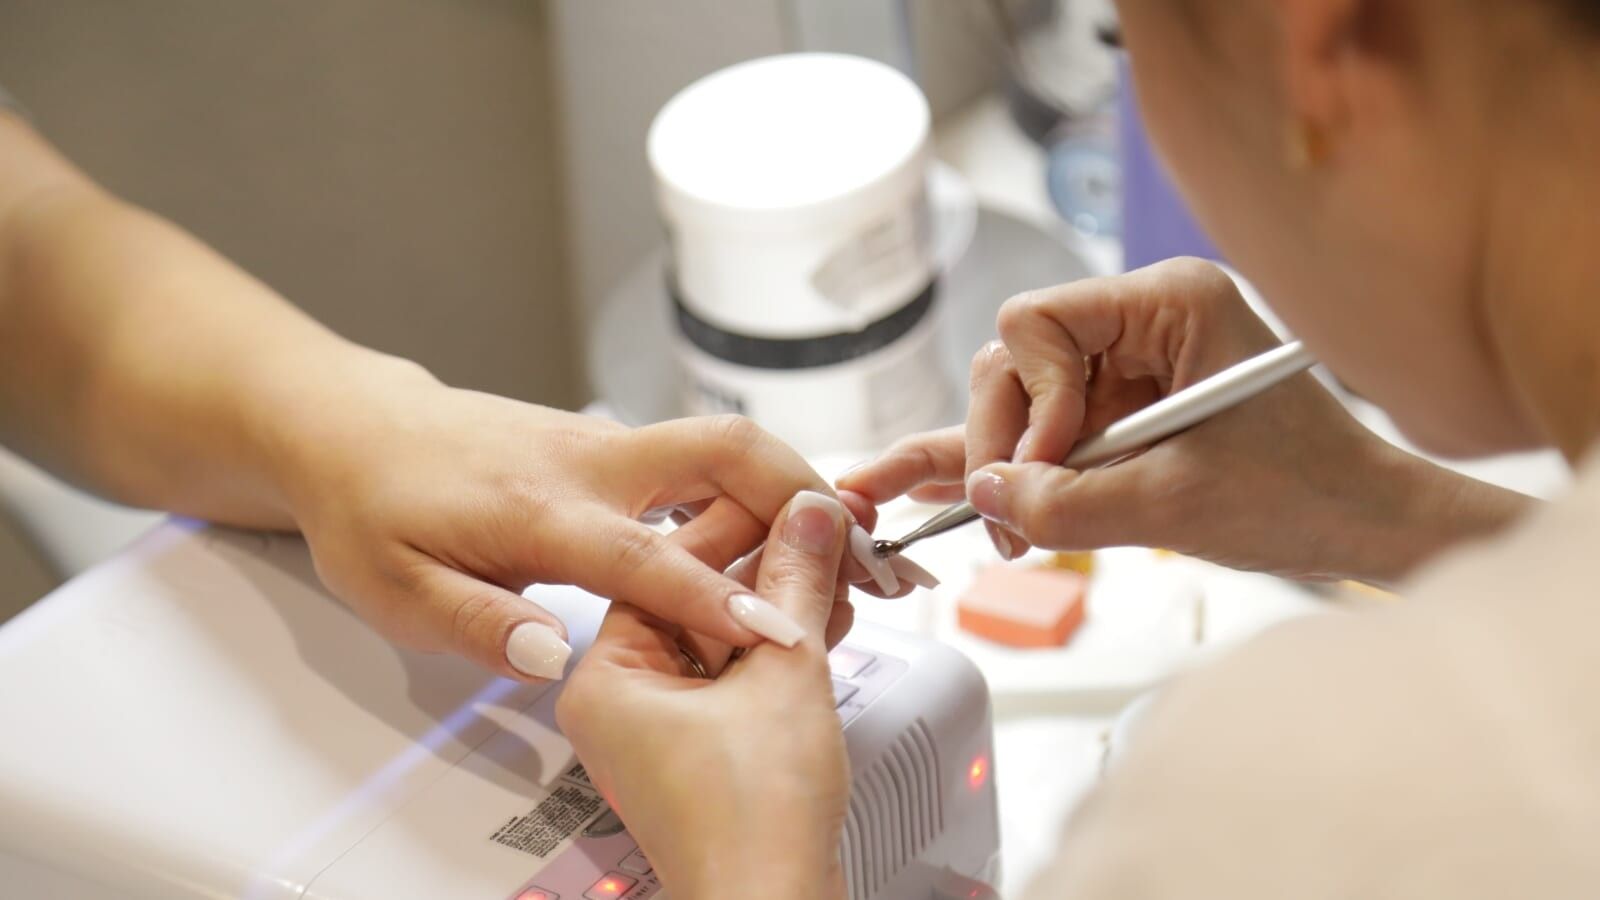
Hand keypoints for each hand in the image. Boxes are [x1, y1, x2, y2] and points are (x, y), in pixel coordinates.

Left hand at [272, 367, 908, 680]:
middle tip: (866, 553)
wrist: (355, 428)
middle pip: (723, 449)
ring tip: (852, 550)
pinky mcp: (613, 445)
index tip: (782, 632)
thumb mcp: (395, 589)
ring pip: (724, 445)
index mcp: (539, 508)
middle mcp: (589, 462)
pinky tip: (784, 533)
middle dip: (804, 492)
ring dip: (795, 488)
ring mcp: (607, 444)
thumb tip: (557, 654)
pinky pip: (703, 458)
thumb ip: (478, 624)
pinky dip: (758, 489)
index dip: (717, 598)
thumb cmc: (374, 510)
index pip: (646, 556)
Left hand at [557, 490, 850, 898]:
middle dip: (767, 568)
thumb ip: (795, 581)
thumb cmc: (750, 819)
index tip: (787, 498)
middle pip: (694, 599)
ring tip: (836, 571)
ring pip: (721, 638)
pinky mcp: (699, 752)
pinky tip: (825, 618)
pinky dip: (777, 650)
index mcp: (605, 676)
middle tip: (821, 532)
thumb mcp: (784, 671)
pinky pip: (734, 676)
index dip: (738, 524)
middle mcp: (620, 700)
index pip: (664, 566)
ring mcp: (659, 729)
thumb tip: (809, 516)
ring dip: (781, 606)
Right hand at [840, 258, 1526, 582]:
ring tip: (1000, 533)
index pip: (1037, 322)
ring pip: (1022, 400)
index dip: (1027, 399)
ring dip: (1006, 465)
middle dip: (1004, 441)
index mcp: (1169, 302)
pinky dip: (1015, 466)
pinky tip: (942, 490)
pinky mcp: (1125, 410)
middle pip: (1017, 360)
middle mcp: (1142, 319)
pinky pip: (1049, 431)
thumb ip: (1067, 502)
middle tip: (1007, 519)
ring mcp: (1130, 364)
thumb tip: (983, 493)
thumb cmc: (1303, 497)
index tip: (1050, 467)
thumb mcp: (1174, 505)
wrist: (1368, 526)